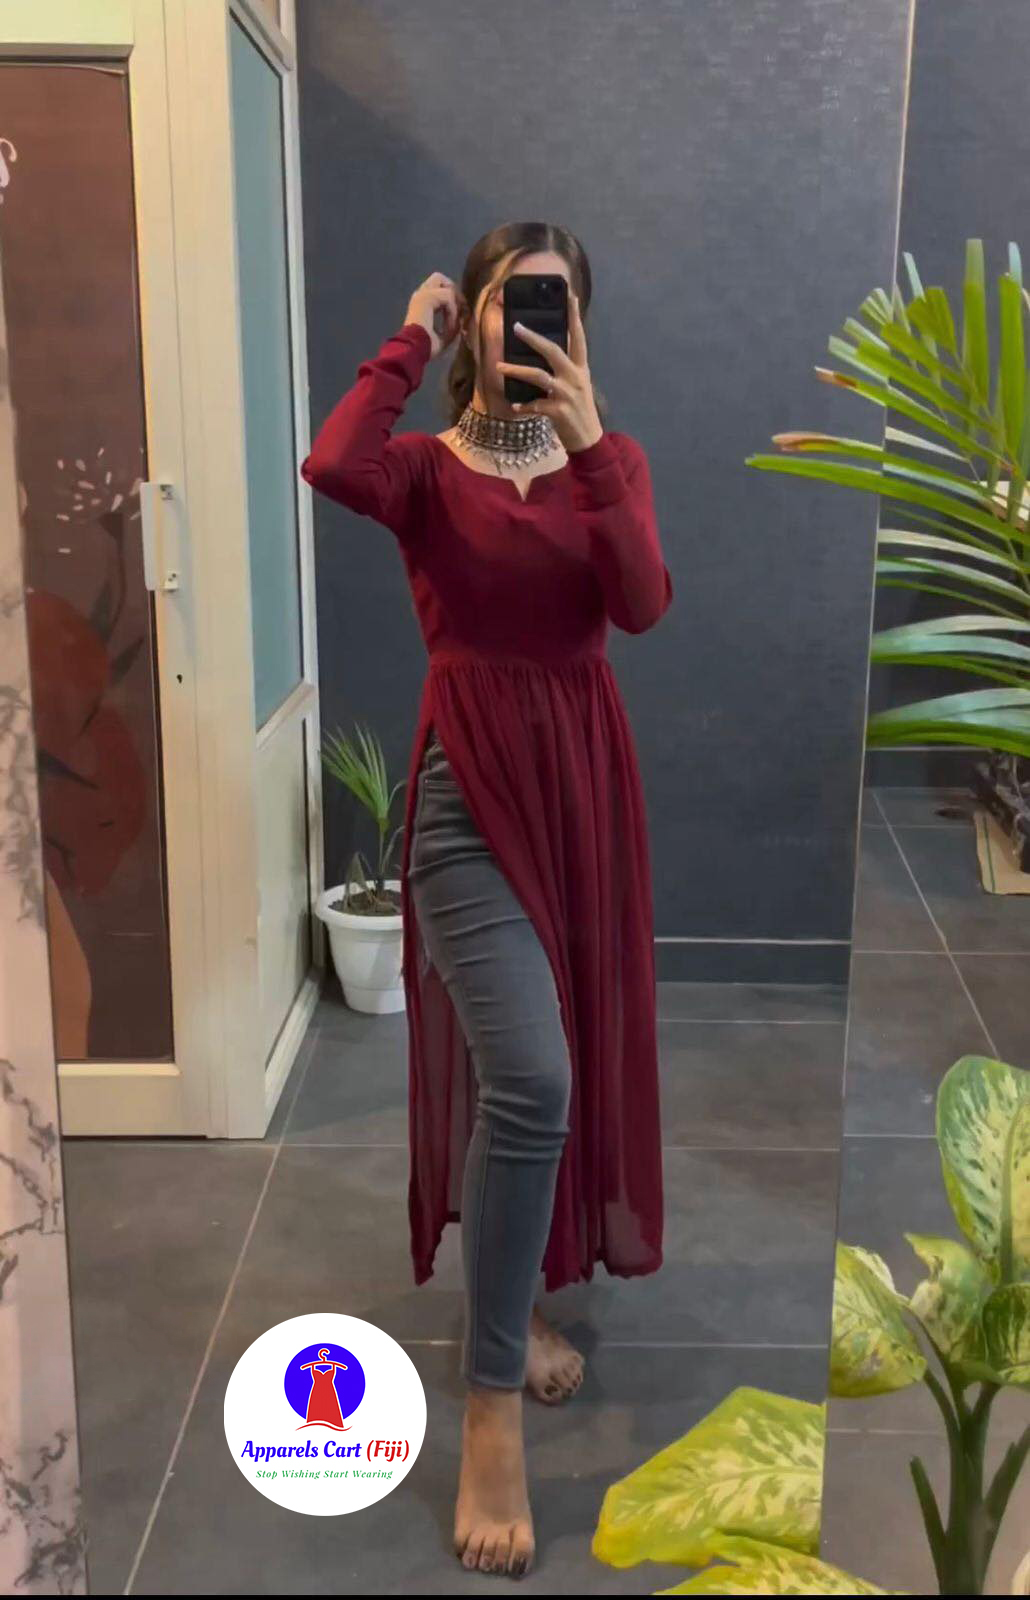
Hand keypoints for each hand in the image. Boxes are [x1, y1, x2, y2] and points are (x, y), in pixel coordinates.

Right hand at [405, 273, 467, 358]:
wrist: (414, 350)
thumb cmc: (426, 347)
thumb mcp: (444, 336)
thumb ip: (453, 325)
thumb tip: (462, 320)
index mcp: (421, 302)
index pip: (439, 288)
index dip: (452, 298)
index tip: (460, 315)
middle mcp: (420, 294)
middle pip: (440, 278)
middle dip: (454, 292)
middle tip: (460, 309)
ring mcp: (422, 293)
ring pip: (446, 286)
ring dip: (455, 305)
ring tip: (453, 323)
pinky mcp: (427, 296)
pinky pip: (448, 296)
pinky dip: (452, 312)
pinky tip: (449, 325)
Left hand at [495, 290, 603, 452]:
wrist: (589, 440)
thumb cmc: (580, 411)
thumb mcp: (578, 386)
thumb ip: (565, 370)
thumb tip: (544, 355)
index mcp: (581, 368)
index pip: (578, 337)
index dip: (574, 316)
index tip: (570, 296)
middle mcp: (575, 377)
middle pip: (553, 350)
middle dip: (533, 338)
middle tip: (516, 327)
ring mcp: (566, 394)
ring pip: (538, 376)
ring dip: (516, 370)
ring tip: (499, 366)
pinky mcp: (558, 411)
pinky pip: (534, 405)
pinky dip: (522, 406)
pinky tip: (514, 406)